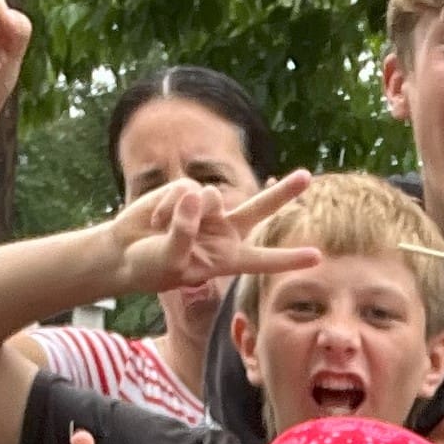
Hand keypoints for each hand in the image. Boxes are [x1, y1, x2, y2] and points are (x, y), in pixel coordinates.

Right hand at [108, 172, 321, 301]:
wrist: (126, 251)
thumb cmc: (151, 267)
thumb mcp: (170, 261)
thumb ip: (184, 233)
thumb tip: (196, 196)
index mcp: (227, 258)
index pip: (263, 259)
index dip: (288, 258)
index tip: (316, 257)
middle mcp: (224, 231)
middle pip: (260, 209)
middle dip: (283, 192)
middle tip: (307, 176)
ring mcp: (208, 210)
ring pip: (212, 196)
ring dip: (186, 211)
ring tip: (166, 229)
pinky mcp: (188, 192)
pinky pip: (185, 190)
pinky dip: (169, 204)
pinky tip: (158, 218)